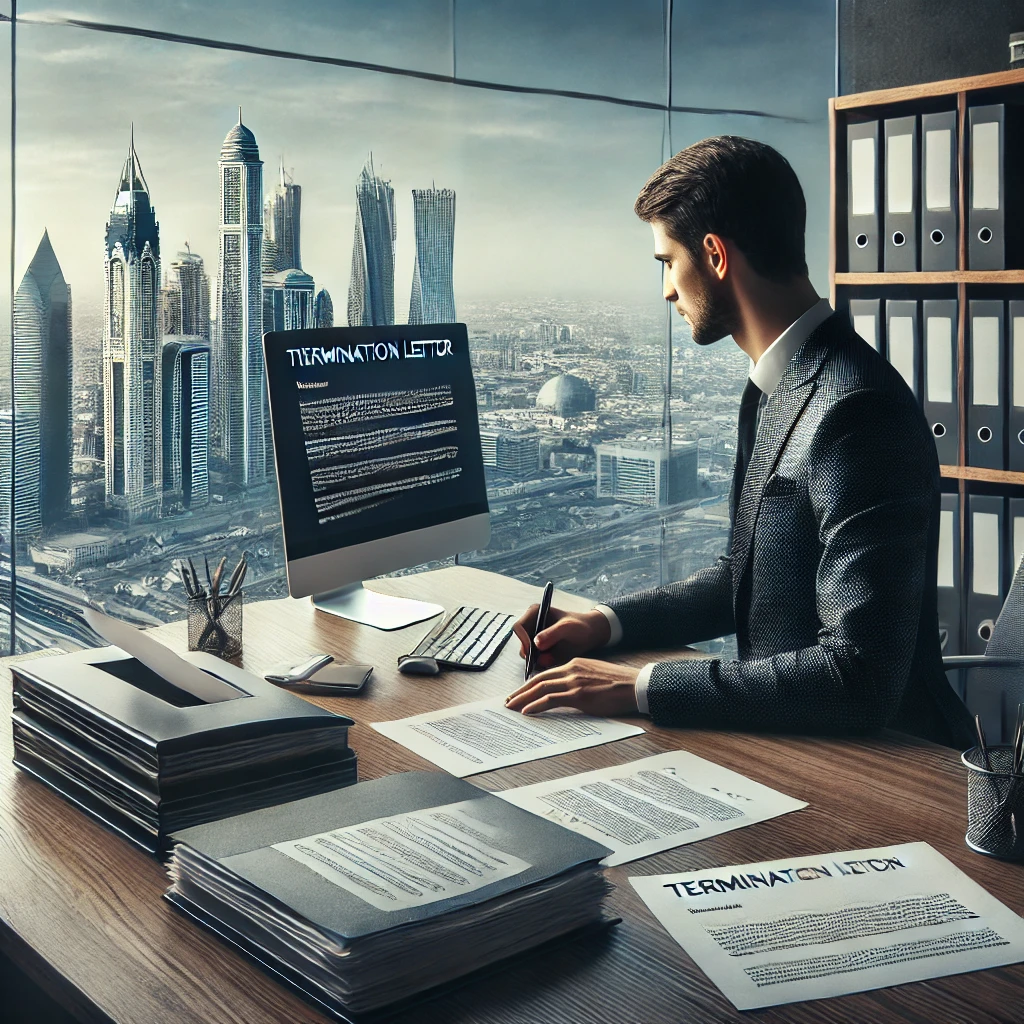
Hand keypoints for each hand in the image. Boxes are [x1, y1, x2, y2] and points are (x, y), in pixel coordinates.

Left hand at [504, 658, 639, 716]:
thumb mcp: (594, 675)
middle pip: (538, 679)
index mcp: (575, 664)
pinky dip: (536, 705)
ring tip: (511, 707)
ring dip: (523, 698)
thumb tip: (567, 692)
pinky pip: (551, 699)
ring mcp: (574, 681)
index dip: (530, 684)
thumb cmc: (619, 683)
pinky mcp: (579, 694)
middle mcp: (571, 669)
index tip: (520, 692)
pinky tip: (527, 711)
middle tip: (508, 700)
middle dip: (521, 691)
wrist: (635, 684)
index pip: (546, 673)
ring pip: (541, 688)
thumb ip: (579, 679)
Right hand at [512, 605, 610, 674]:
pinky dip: (541, 663)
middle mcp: (531, 625)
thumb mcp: (568, 627)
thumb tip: (536, 644)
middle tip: (545, 659)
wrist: (591, 634)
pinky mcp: (539, 649)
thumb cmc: (580, 625)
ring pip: (527, 653)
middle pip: (521, 642)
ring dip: (537, 660)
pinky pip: (534, 660)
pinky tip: (554, 660)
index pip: (518, 627)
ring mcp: (534, 637)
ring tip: (553, 658)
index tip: (532, 652)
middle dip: (530, 653)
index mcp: (534, 613)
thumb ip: (552, 634)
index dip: (522, 640)